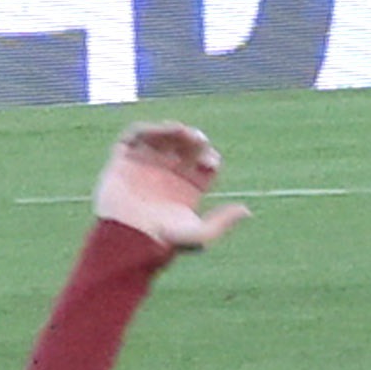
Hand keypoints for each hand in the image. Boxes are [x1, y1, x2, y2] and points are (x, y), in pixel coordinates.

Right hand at [94, 123, 250, 250]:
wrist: (125, 239)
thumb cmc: (161, 240)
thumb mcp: (198, 235)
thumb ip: (222, 223)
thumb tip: (247, 211)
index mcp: (187, 188)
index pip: (204, 163)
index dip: (209, 157)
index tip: (209, 163)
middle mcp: (168, 174)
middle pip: (186, 147)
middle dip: (193, 140)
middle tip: (197, 140)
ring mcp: (146, 165)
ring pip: (163, 138)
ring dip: (172, 131)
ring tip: (179, 131)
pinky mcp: (123, 161)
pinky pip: (135, 136)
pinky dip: (147, 129)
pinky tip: (158, 132)